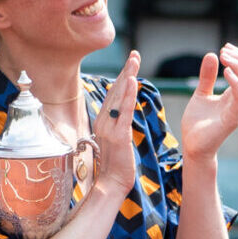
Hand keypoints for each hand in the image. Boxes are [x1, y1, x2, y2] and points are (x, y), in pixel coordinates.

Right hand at [89, 52, 143, 194]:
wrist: (111, 185)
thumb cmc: (115, 166)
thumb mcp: (114, 141)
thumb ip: (115, 127)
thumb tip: (119, 117)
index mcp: (102, 122)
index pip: (113, 95)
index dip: (122, 78)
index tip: (130, 63)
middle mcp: (103, 122)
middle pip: (115, 91)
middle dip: (126, 71)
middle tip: (135, 54)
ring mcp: (109, 128)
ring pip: (118, 97)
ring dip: (127, 77)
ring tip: (134, 60)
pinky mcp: (118, 136)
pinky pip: (123, 112)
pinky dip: (127, 96)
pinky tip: (132, 82)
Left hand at [183, 43, 237, 157]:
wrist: (193, 147)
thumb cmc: (198, 123)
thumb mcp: (201, 94)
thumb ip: (207, 77)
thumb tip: (212, 55)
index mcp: (235, 95)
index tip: (225, 46)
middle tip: (224, 51)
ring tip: (224, 57)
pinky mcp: (233, 118)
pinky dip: (236, 82)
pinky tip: (225, 72)